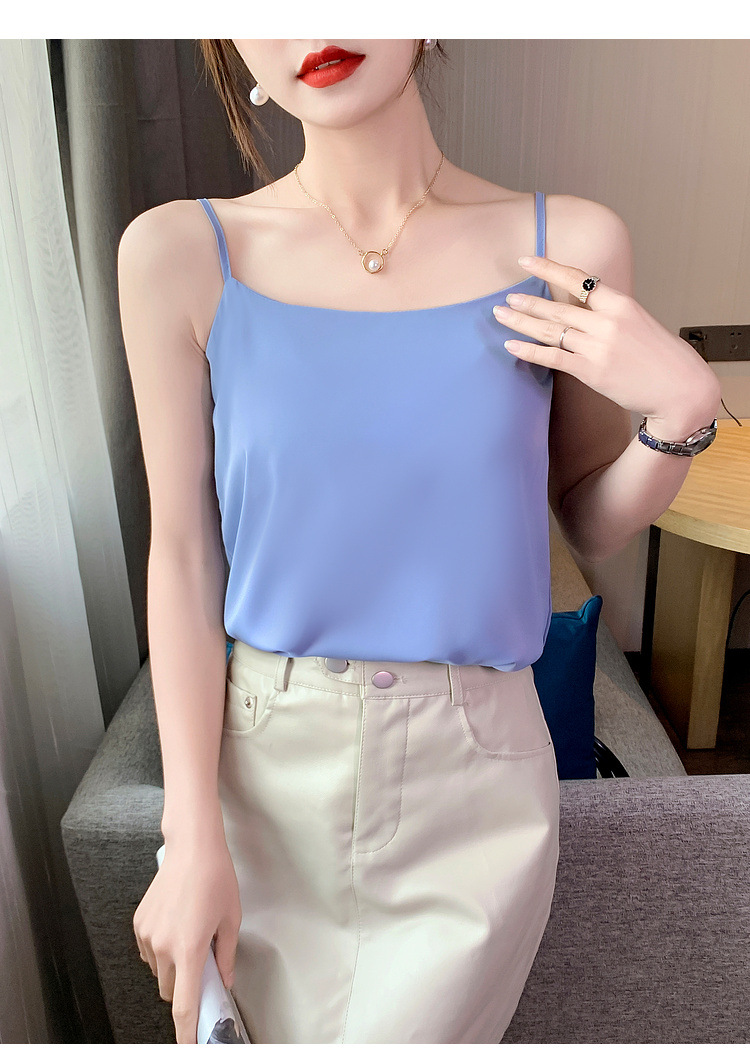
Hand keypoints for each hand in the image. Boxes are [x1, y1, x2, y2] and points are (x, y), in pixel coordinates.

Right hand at [133, 838, 241, 1042]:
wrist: (192, 847)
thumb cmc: (216, 878)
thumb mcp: (231, 919)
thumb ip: (226, 956)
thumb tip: (223, 981)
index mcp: (189, 949)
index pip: (183, 1004)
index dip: (186, 1032)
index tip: (189, 1046)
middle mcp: (163, 946)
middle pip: (169, 990)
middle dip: (184, 987)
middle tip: (202, 963)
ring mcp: (147, 935)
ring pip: (158, 971)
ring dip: (173, 966)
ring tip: (190, 933)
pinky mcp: (139, 924)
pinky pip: (149, 952)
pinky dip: (161, 950)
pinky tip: (176, 926)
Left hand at [492, 255, 719, 423]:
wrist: (681, 389)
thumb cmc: (663, 358)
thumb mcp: (640, 324)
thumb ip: (611, 315)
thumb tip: (584, 312)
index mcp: (621, 304)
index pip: (578, 279)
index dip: (549, 268)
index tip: (526, 260)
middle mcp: (607, 322)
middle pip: (558, 308)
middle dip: (528, 302)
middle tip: (506, 297)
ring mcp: (598, 347)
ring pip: (551, 331)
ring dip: (522, 322)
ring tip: (501, 315)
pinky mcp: (591, 371)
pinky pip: (553, 358)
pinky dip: (529, 351)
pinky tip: (512, 346)